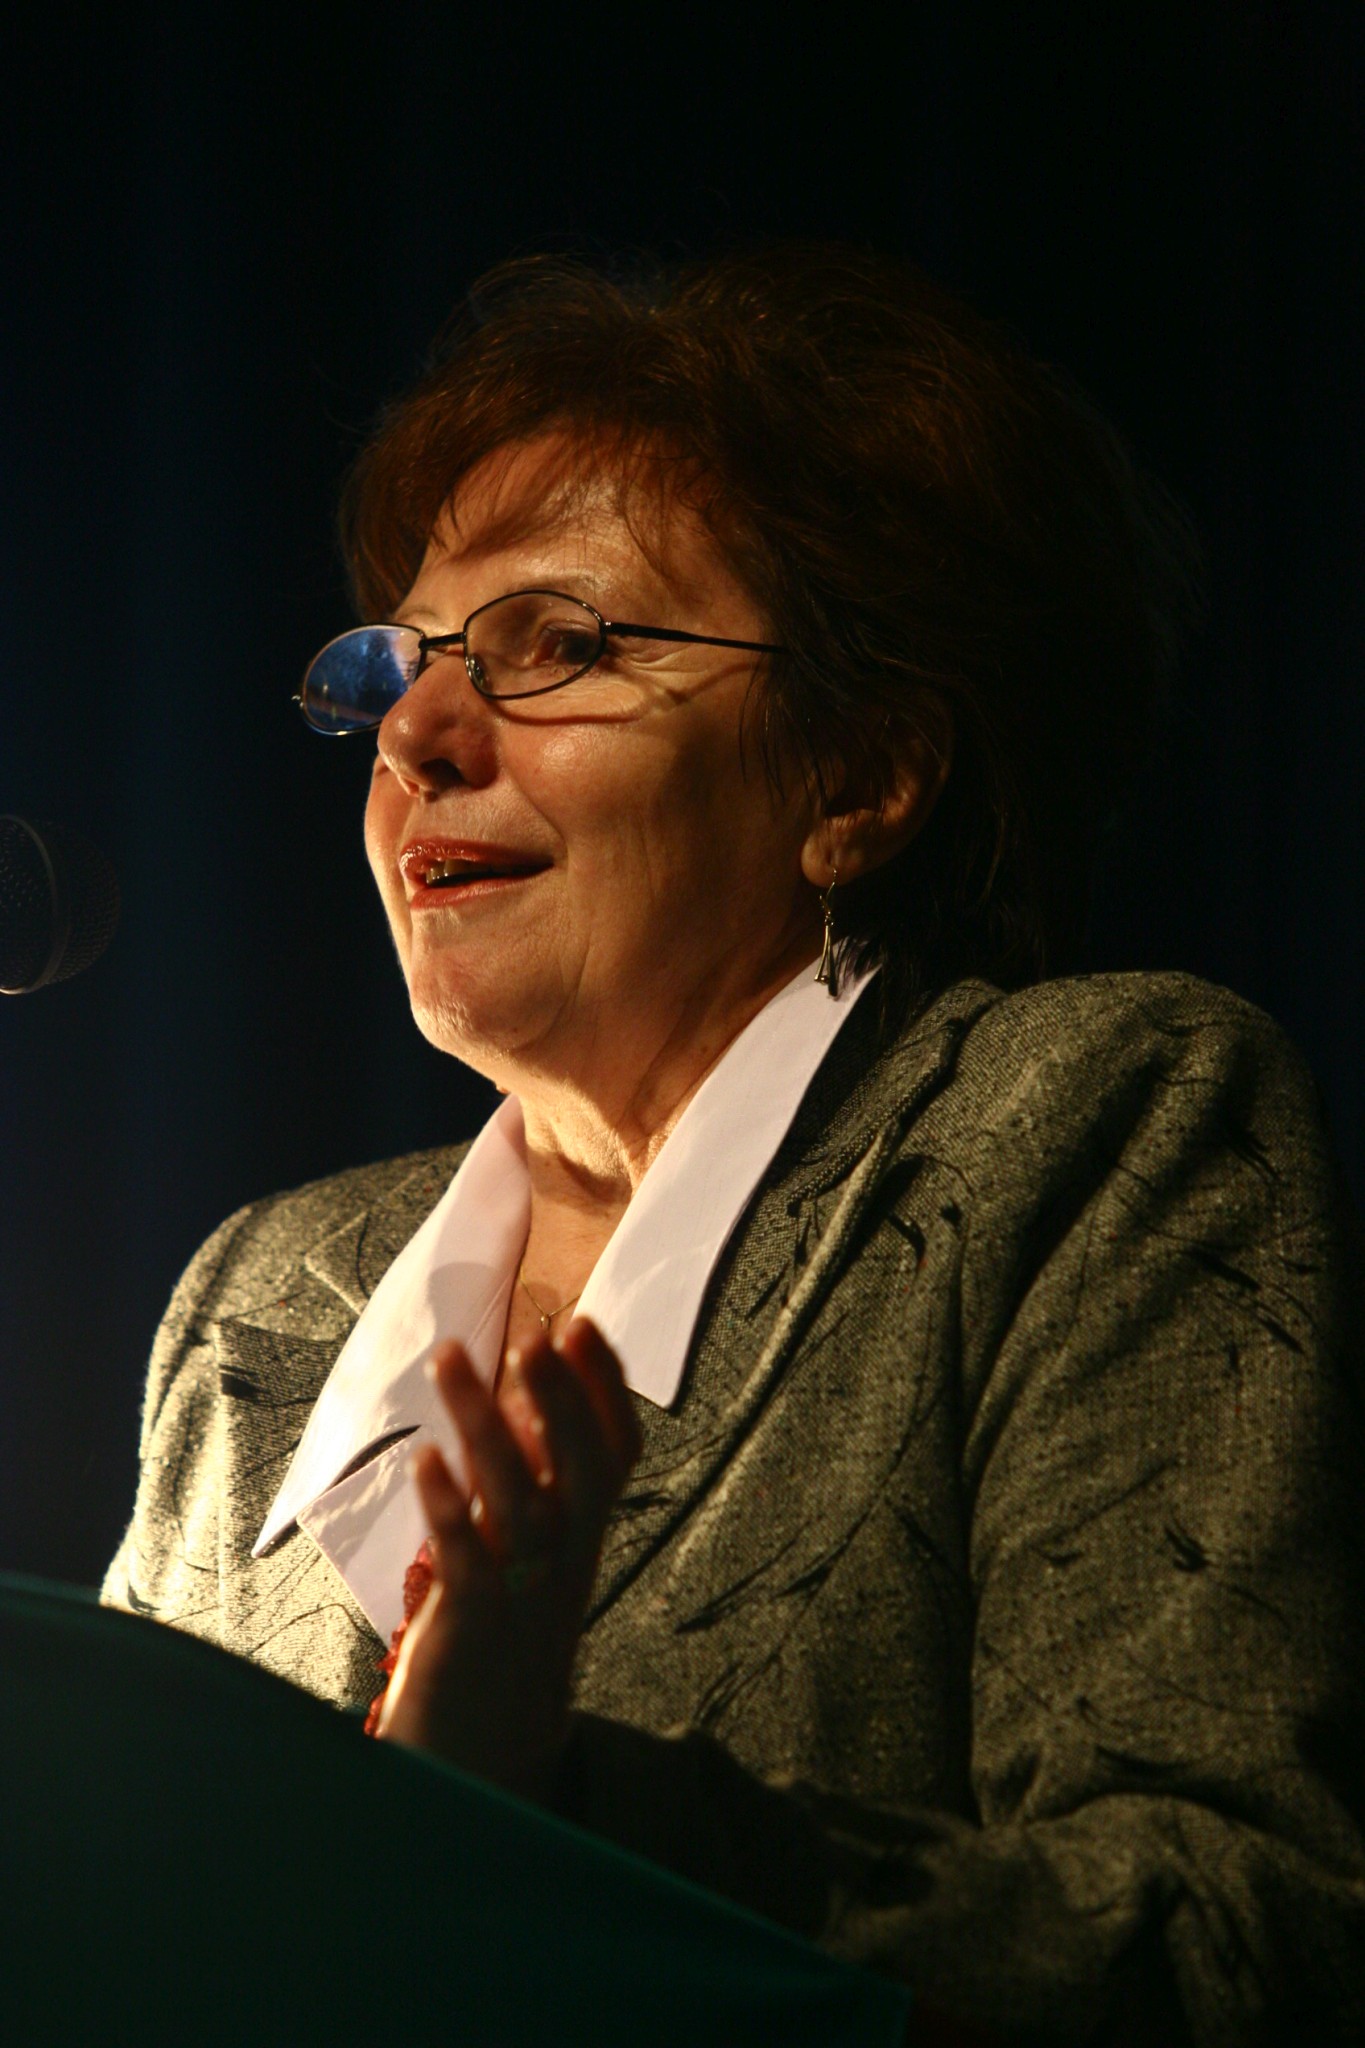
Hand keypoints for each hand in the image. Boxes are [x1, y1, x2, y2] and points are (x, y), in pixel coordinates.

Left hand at [373, 1317, 641, 1799]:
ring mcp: (521, 1596)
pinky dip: (448, 1509)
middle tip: (533, 1336)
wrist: (484, 1755)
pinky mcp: (470, 1631)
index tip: (580, 1324)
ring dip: (486, 1425)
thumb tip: (533, 1395)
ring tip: (451, 1358)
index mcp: (582, 1537)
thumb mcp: (530, 1551)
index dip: (604, 1389)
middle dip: (560, 1400)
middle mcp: (565, 1562)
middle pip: (580, 1473)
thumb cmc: (501, 1631)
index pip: (615, 1454)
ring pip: (518, 1504)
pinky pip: (466, 1565)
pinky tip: (426, 1458)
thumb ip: (531, 1479)